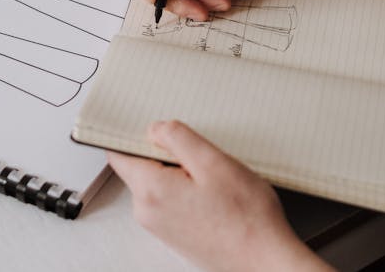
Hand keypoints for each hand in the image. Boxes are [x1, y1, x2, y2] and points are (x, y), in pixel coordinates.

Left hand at [108, 121, 332, 271]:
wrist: (265, 263)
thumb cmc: (246, 218)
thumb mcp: (213, 162)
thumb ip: (177, 138)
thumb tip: (154, 129)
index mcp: (150, 190)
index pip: (119, 152)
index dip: (133, 134)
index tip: (153, 127)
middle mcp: (147, 211)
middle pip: (140, 166)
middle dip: (165, 154)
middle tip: (200, 156)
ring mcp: (159, 225)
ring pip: (157, 182)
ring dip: (179, 172)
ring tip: (212, 179)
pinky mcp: (174, 233)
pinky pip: (170, 199)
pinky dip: (186, 190)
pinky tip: (214, 194)